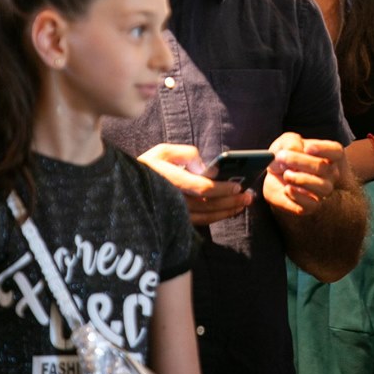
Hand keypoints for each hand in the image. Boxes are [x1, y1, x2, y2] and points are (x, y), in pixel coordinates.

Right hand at [138, 143, 252, 225]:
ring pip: (206, 216)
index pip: (201, 187)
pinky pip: (200, 222)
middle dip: (231, 200)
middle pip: (208, 204)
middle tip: (249, 196)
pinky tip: (230, 210)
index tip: (237, 185)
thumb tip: (205, 168)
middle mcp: (172, 200)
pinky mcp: (176, 222)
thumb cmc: (148, 166)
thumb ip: (186, 153)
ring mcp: (174, 214)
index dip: (221, 188)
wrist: (124, 192)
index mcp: (169, 180)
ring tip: (244, 203)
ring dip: (227, 211)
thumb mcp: (163, 151)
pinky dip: (217, 217)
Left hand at [263, 132, 342, 215]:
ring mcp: (322, 190)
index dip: (323, 149)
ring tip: (286, 174)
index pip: (336, 151)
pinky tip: (287, 189)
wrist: (274, 176)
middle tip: (281, 158)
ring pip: (323, 187)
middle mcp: (330, 173)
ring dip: (301, 180)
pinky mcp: (312, 205)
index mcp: (328, 154)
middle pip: (323, 167)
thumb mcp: (285, 142)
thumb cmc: (285, 155)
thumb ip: (292, 142)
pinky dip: (298, 196)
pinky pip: (312, 204)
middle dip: (300, 161)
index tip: (306, 148)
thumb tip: (299, 150)